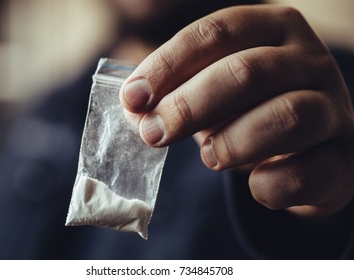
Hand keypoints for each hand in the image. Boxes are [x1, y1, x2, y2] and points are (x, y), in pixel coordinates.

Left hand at [119, 5, 353, 216]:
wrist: (310, 148)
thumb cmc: (252, 111)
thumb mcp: (214, 91)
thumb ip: (176, 94)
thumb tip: (134, 108)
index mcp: (273, 30)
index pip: (215, 33)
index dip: (167, 65)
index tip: (133, 98)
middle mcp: (309, 62)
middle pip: (247, 72)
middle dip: (189, 106)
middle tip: (153, 133)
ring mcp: (334, 109)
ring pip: (286, 117)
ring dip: (231, 142)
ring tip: (208, 157)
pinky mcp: (343, 160)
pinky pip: (305, 173)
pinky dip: (269, 185)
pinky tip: (253, 182)